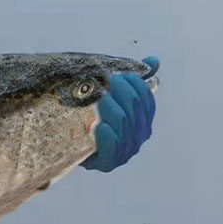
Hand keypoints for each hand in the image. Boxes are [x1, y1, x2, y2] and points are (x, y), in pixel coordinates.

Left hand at [82, 56, 158, 172]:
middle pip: (136, 112)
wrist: (69, 143)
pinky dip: (108, 137)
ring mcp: (124, 152)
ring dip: (114, 111)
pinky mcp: (108, 163)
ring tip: (101, 99)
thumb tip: (153, 60)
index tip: (120, 75)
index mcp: (142, 120)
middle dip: (124, 94)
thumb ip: (131, 80)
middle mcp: (138, 137)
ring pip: (125, 128)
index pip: (147, 102)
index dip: (136, 86)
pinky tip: (99, 126)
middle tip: (109, 81)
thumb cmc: (91, 117)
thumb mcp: (109, 96)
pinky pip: (112, 150)